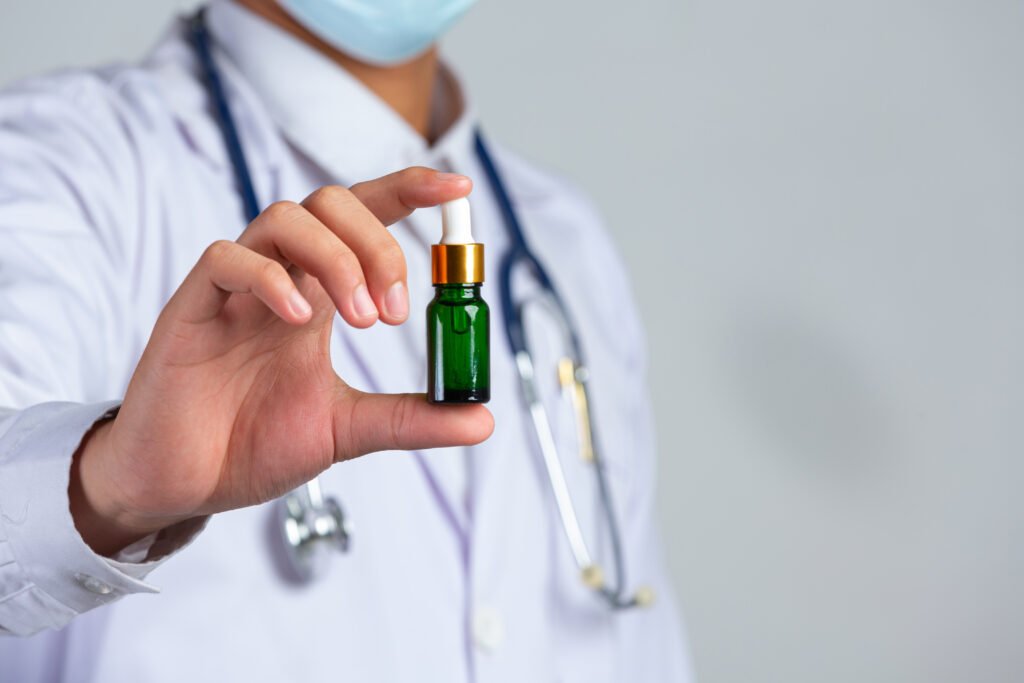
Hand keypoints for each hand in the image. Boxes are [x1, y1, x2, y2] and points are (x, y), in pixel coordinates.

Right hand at [69, 168, 492, 554]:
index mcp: (320, 295)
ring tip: (362, 320)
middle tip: (395, 312)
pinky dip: (271, 279)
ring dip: (336, 258)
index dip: (409, 191)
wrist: (186, 486)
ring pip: (284, 218)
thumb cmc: (253, 445)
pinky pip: (226, 259)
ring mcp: (235, 289)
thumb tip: (482, 419)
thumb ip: (413, 418)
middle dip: (377, 243)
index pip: (365, 217)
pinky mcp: (191, 307)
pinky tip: (299, 318)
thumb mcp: (349, 429)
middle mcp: (282, 279)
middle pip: (330, 204)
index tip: (458, 190)